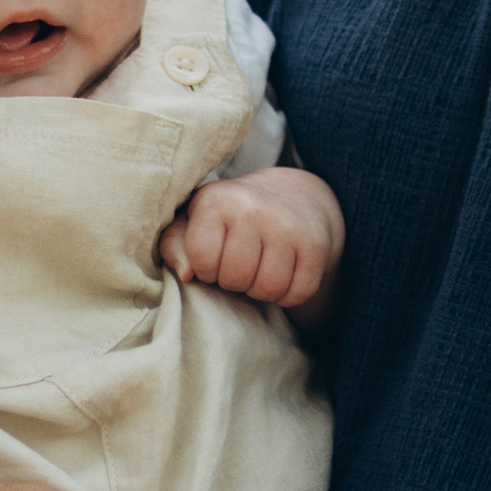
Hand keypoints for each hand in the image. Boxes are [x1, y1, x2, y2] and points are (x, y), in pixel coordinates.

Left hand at [158, 163, 343, 316]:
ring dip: (261, 291)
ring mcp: (288, 226)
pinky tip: (282, 275)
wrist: (292, 196)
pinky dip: (288, 295)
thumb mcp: (194, 221)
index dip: (206, 269)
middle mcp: (254, 208)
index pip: (202, 260)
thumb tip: (186, 274)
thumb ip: (174, 244)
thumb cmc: (230, 217)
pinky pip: (299, 292)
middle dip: (234, 282)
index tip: (214, 258)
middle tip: (239, 266)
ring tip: (258, 272)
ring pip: (269, 289)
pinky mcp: (315, 245)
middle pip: (236, 278)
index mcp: (217, 200)